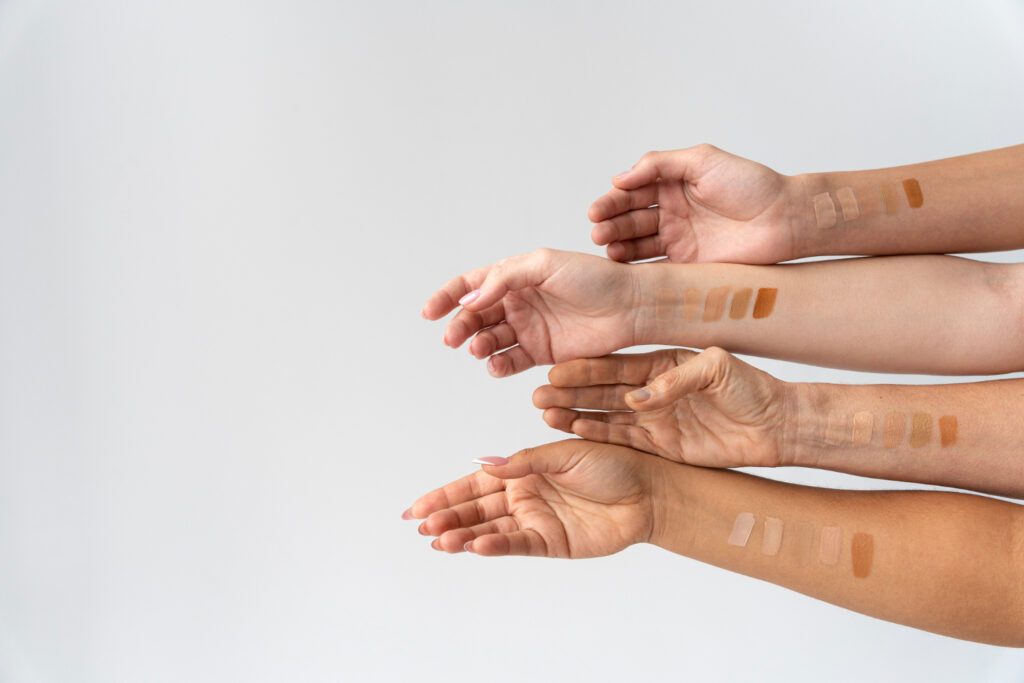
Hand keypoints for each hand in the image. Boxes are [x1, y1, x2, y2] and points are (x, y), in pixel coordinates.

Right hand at [402, 440, 656, 557]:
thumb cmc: (613, 464)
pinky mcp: (551, 543)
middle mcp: (524, 497)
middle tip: (420, 526)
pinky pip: (516, 544)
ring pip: (490, 531)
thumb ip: (524, 462)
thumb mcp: (564, 453)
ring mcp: (536, 521)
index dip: (445, 495)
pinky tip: (474, 546)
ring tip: (439, 540)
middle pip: (476, 511)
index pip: (475, 484)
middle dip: (446, 518)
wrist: (648, 492)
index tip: (417, 508)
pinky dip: (494, 546)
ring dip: (463, 536)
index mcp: (523, 472)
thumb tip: (485, 464)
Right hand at [421, 249, 647, 376]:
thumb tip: (472, 298)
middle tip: (454, 338)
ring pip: (490, 340)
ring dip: (478, 345)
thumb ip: (506, 278)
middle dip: (460, 326)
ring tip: (480, 349)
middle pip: (475, 316)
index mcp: (516, 275)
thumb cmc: (594, 278)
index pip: (472, 285)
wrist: (630, 307)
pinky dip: (497, 366)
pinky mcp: (542, 352)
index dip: (448, 297)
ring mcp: (529, 328)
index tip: (429, 312)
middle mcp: (518, 301)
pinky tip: (496, 365)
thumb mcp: (546, 264)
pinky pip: (510, 361)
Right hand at [532, 347, 791, 467]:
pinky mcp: (659, 445)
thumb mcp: (718, 368)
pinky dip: (596, 435)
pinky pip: (621, 439)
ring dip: (575, 415)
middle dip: (569, 392)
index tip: (557, 370)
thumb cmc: (753, 389)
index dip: (586, 369)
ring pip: (605, 416)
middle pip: (602, 391)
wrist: (777, 427)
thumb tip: (641, 397)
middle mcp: (652, 390)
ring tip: (545, 413)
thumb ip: (678, 380)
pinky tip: (572, 431)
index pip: (616, 366)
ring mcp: (653, 418)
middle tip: (538, 393)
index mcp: (662, 364)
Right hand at [589, 145, 798, 264]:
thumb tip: (621, 177)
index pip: (632, 192)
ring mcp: (678, 239)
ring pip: (637, 243)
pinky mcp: (687, 264)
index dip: (612, 201)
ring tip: (606, 248)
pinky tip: (621, 265)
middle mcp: (671, 211)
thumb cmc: (751, 184)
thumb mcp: (703, 160)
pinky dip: (635, 267)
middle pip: (630, 218)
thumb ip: (660, 164)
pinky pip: (654, 266)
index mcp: (672, 184)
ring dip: (617, 245)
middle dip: (610, 224)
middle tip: (597, 232)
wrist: (783, 219)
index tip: (596, 211)